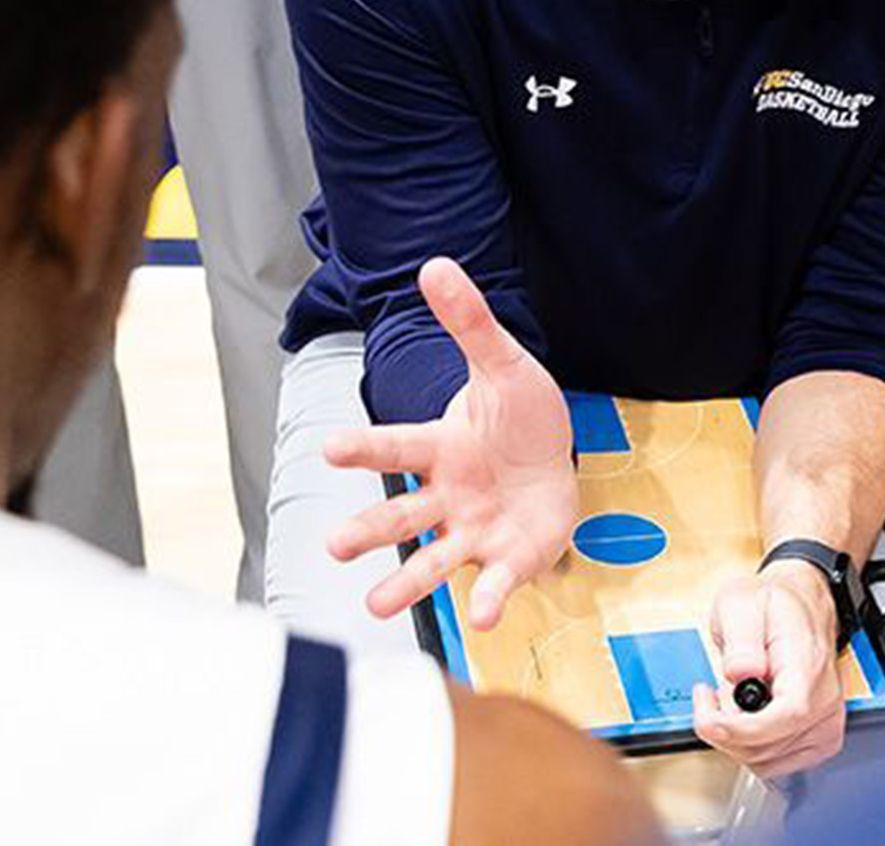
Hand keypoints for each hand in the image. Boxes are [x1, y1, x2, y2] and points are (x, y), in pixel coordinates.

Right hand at [322, 257, 577, 628]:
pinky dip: (487, 600)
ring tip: (376, 606)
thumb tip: (436, 265)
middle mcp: (447, 495)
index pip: (396, 447)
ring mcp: (474, 530)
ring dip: (406, 583)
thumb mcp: (503, 363)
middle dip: (368, 530)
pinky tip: (480, 619)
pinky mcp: (508, 557)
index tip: (329, 450)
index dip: (364, 448)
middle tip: (333, 547)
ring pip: (433, 560)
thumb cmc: (519, 414)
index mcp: (440, 446)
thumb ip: (470, 323)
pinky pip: (495, 581)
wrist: (555, 457)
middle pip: (401, 515)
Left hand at [690, 563, 846, 778]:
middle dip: (725, 729)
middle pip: (769, 747)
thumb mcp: (742, 603)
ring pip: (769, 762)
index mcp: (808, 666)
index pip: (785, 716)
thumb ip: (740, 638)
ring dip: (735, 740)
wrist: (801, 606)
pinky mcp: (819, 737)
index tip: (709, 713)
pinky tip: (745, 720)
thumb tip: (741, 672)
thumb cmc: (774, 604)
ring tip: (728, 703)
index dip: (740, 728)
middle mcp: (824, 700)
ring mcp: (826, 722)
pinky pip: (778, 764)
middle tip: (712, 694)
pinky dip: (752, 749)